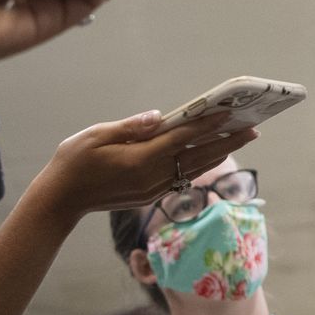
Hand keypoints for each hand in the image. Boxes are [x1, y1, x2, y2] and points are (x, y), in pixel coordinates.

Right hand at [29, 110, 259, 222]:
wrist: (60, 201)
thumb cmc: (73, 162)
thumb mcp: (95, 136)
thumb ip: (130, 127)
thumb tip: (159, 116)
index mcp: (139, 160)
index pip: (182, 138)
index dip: (208, 125)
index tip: (230, 113)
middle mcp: (151, 177)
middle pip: (197, 156)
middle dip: (228, 141)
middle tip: (254, 128)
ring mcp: (153, 189)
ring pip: (194, 168)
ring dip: (220, 153)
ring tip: (241, 138)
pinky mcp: (150, 195)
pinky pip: (183, 176)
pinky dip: (201, 163)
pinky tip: (213, 153)